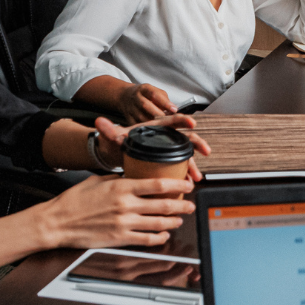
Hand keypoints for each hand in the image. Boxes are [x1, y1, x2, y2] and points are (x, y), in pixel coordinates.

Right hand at [28, 173, 195, 248]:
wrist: (57, 222)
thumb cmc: (74, 201)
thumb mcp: (97, 180)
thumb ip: (118, 179)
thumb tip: (133, 177)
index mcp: (121, 187)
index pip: (158, 185)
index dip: (177, 185)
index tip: (187, 185)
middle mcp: (125, 205)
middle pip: (163, 205)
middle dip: (182, 205)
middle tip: (190, 204)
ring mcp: (124, 223)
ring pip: (159, 223)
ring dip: (174, 221)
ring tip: (180, 219)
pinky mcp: (119, 238)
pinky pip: (146, 240)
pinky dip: (159, 237)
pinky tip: (164, 234)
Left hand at [93, 114, 211, 180]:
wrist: (115, 155)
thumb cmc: (117, 142)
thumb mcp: (114, 136)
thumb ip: (109, 130)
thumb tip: (99, 122)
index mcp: (155, 127)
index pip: (172, 121)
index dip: (183, 120)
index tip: (192, 123)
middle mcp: (165, 138)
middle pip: (186, 138)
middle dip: (197, 144)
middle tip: (205, 151)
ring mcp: (167, 151)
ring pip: (186, 155)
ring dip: (193, 165)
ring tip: (195, 176)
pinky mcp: (167, 164)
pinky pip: (180, 168)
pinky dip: (185, 176)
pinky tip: (187, 183)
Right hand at [116, 82, 176, 122]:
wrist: (125, 96)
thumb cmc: (145, 95)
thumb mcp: (155, 91)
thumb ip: (164, 99)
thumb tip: (173, 110)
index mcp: (144, 89)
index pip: (154, 94)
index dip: (165, 102)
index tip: (174, 109)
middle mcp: (136, 97)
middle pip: (145, 105)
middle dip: (158, 113)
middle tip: (168, 119)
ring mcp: (130, 108)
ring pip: (141, 117)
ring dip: (153, 122)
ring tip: (163, 125)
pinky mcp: (128, 118)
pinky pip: (137, 125)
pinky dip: (146, 127)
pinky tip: (154, 128)